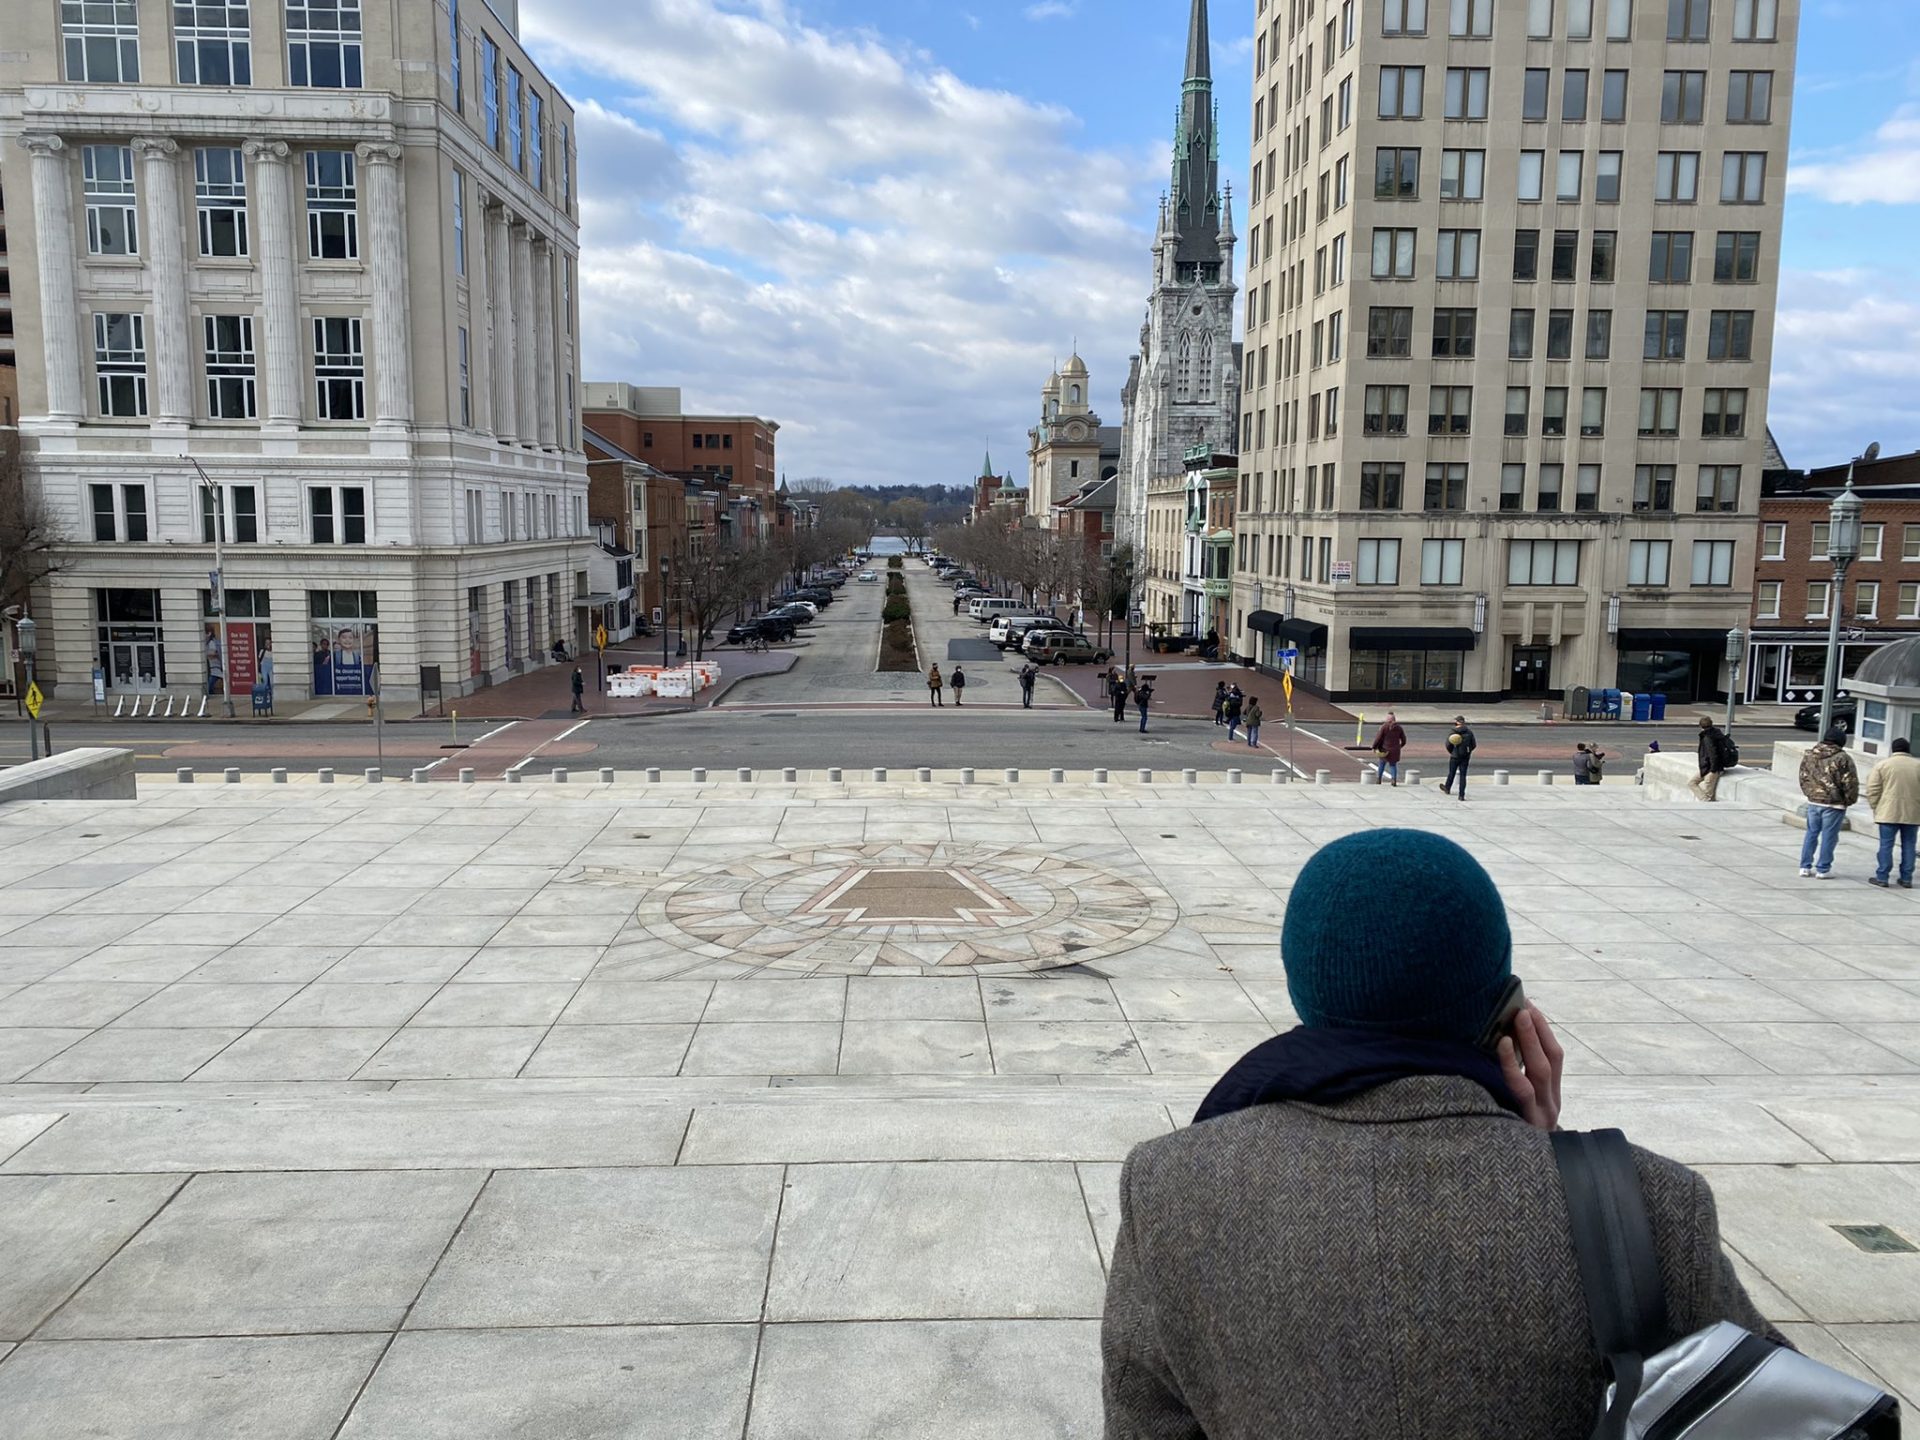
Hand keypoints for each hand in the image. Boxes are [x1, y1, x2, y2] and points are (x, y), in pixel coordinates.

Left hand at [1498, 1004, 1564, 1132]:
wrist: (1531, 1184)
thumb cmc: (1514, 1142)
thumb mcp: (1521, 1113)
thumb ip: (1516, 1085)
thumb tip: (1494, 1046)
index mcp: (1553, 1098)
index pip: (1555, 1057)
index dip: (1543, 1031)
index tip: (1530, 1005)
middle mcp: (1552, 1105)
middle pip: (1551, 1060)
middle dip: (1538, 1030)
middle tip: (1523, 1004)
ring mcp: (1542, 1115)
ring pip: (1541, 1071)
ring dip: (1529, 1041)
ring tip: (1517, 1017)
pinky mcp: (1526, 1124)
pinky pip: (1520, 1090)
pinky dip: (1511, 1066)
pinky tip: (1498, 1047)